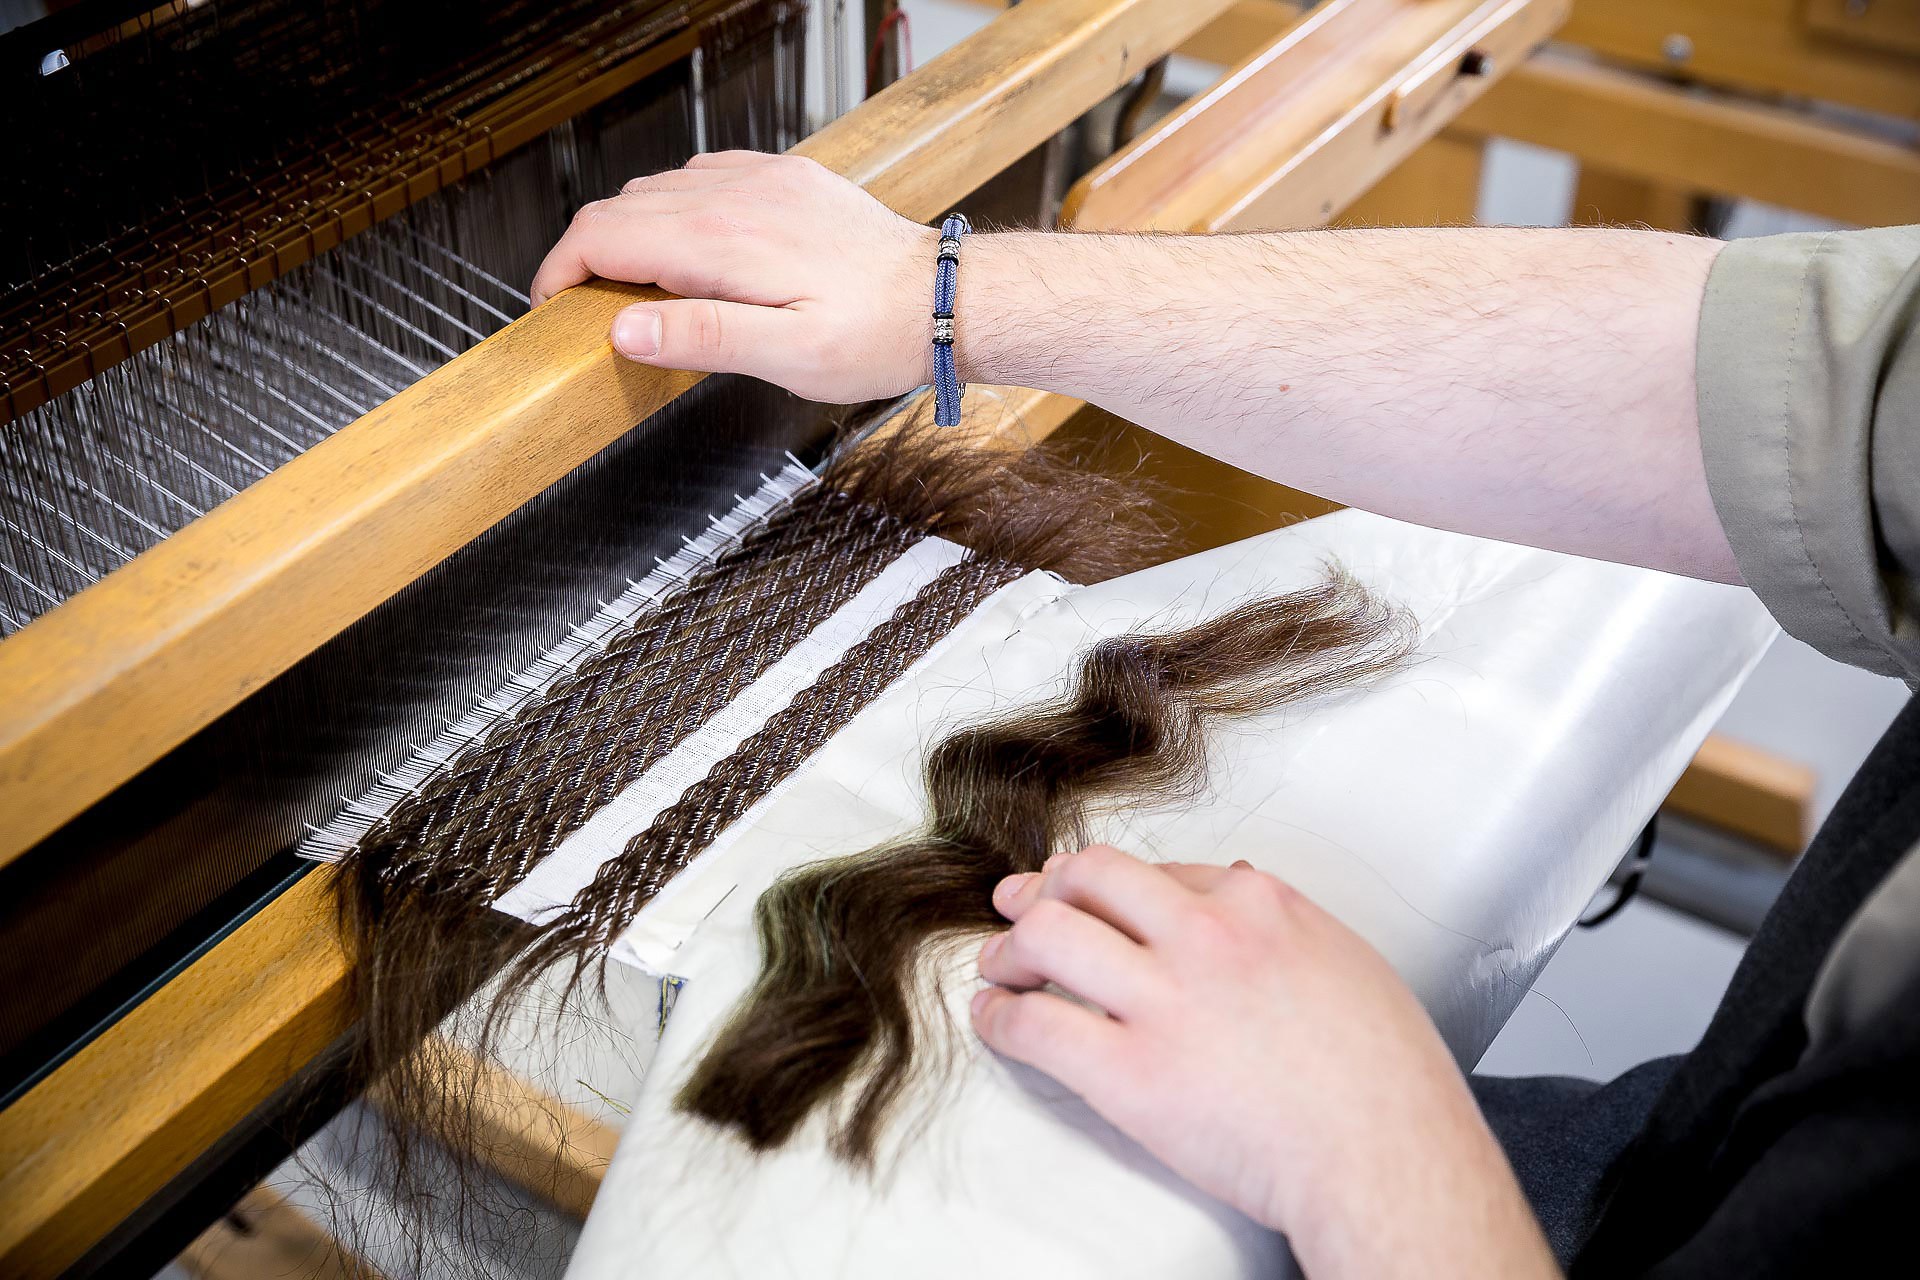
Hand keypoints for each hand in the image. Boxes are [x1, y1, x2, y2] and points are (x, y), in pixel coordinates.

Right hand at [530, 151, 936, 401]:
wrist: (943, 299)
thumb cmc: (875, 336)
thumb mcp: (787, 358)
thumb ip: (702, 338)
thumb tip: (625, 327)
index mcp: (725, 241)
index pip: (603, 236)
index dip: (560, 272)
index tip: (551, 308)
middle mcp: (737, 195)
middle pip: (620, 209)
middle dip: (589, 257)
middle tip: (588, 310)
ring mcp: (762, 180)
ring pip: (657, 191)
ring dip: (632, 235)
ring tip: (642, 292)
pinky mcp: (785, 178)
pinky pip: (704, 178)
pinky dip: (677, 212)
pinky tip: (695, 253)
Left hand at [971, 845, 1555, 1278]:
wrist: (1385, 1161)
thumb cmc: (1384, 1082)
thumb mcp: (1348, 963)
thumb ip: (1284, 926)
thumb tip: (1237, 895)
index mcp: (1257, 904)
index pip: (1155, 870)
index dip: (1109, 885)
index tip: (1087, 894)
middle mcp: (1204, 935)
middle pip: (1089, 878)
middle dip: (1045, 890)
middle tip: (1020, 906)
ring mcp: (1164, 1000)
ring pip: (1047, 935)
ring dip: (1010, 948)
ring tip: (1000, 966)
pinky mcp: (1130, 1072)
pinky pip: (1036, 1025)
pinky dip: (1000, 1017)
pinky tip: (995, 1018)